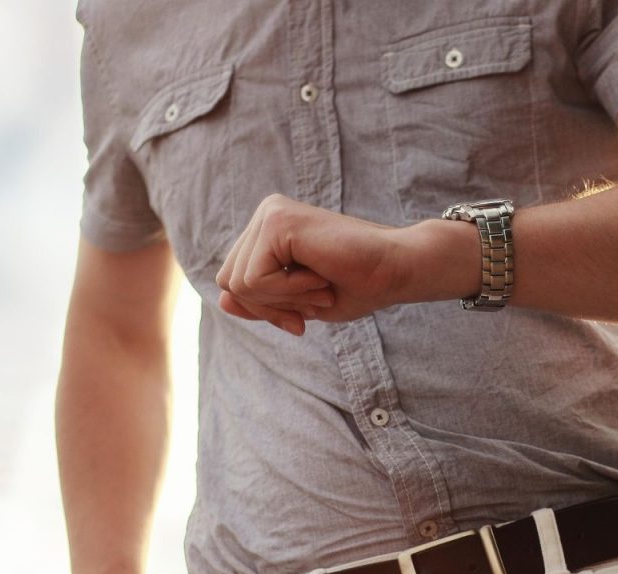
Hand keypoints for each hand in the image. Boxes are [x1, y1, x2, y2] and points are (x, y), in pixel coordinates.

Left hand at [215, 194, 410, 333]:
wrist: (395, 270)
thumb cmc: (358, 285)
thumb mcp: (297, 303)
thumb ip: (259, 301)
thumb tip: (222, 299)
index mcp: (268, 230)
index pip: (234, 281)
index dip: (265, 309)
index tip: (302, 316)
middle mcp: (265, 214)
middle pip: (229, 282)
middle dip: (271, 307)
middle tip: (316, 300)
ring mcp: (270, 213)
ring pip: (238, 283)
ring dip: (283, 299)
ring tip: (320, 285)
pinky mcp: (277, 220)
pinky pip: (254, 279)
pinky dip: (288, 292)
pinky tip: (320, 276)